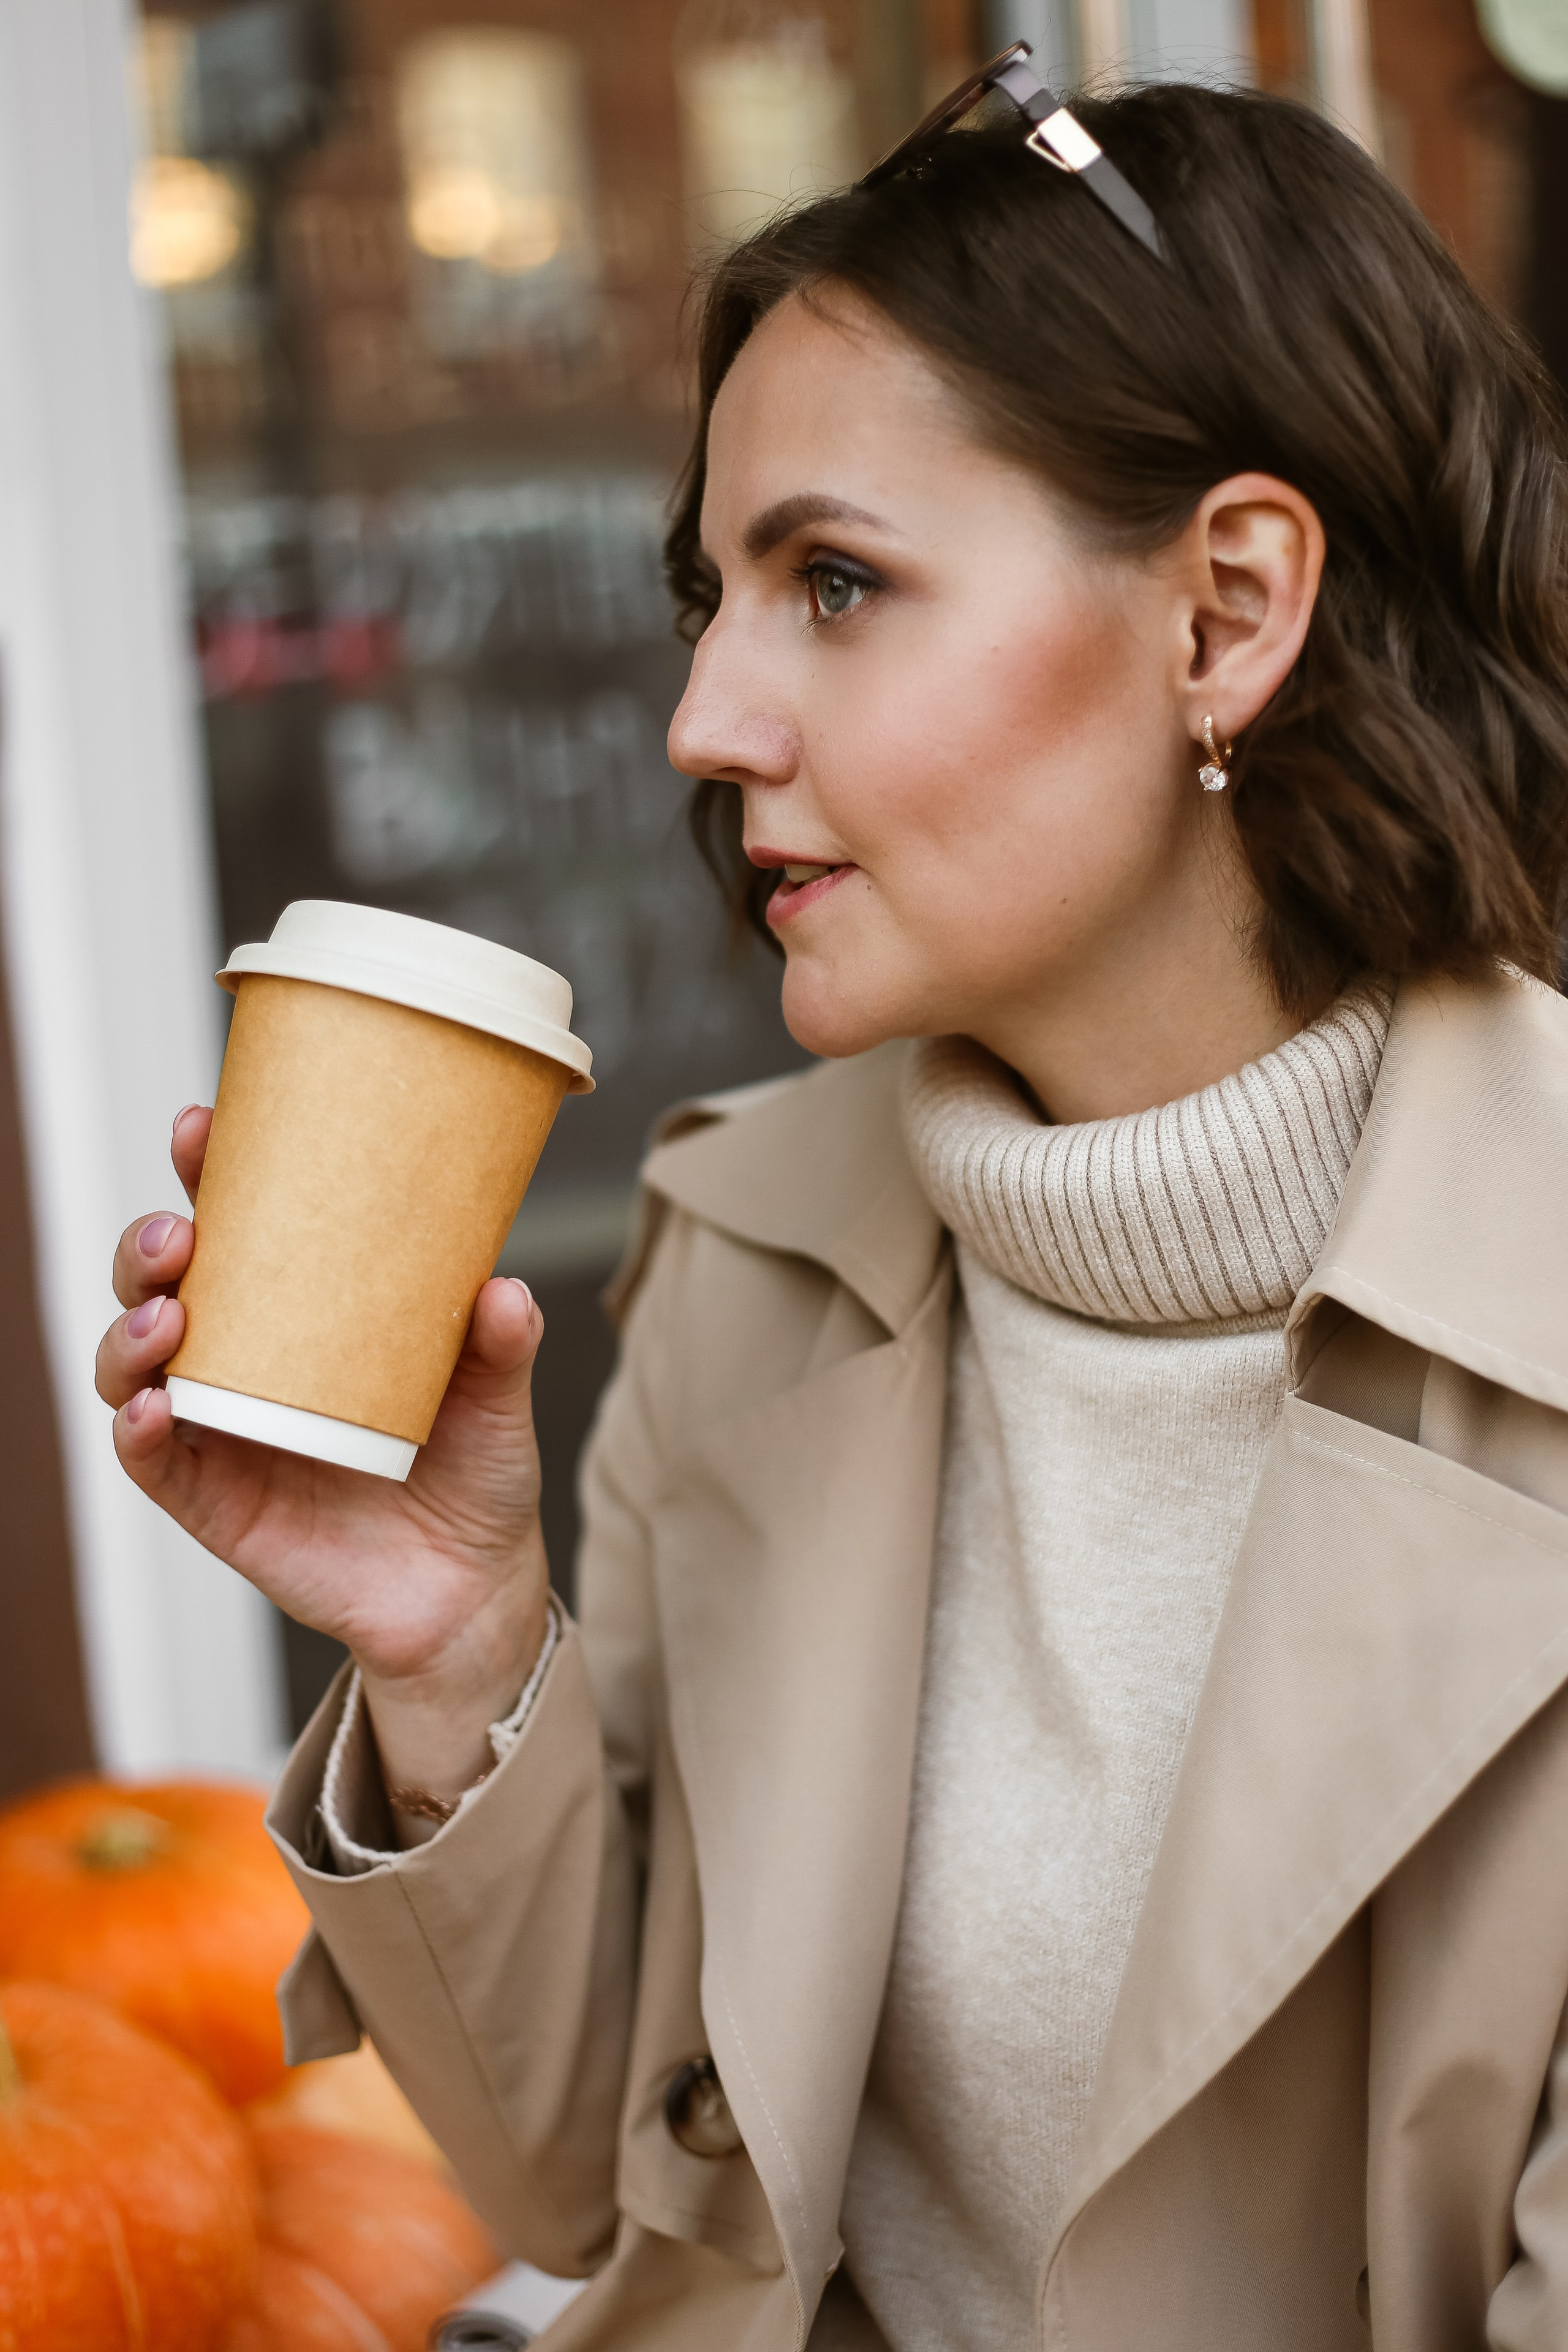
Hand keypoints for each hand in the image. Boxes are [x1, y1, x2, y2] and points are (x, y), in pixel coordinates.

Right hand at [97, 1107, 552, 1809]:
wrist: (473, 1586)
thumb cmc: (476, 1469)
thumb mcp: (498, 1394)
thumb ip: (499, 1342)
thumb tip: (501, 1289)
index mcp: (304, 1312)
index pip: (240, 1227)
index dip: (209, 1175)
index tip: (203, 1130)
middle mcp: (248, 1360)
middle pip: (164, 1284)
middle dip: (150, 1247)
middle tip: (180, 1234)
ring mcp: (223, 1429)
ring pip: (136, 1364)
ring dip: (132, 1329)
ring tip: (168, 1317)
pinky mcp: (214, 1501)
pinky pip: (153, 1461)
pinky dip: (139, 1430)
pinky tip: (155, 1408)